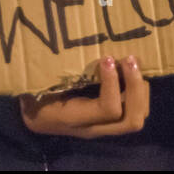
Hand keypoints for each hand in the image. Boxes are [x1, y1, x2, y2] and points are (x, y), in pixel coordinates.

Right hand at [19, 56, 149, 137]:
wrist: (33, 118)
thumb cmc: (35, 96)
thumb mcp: (40, 85)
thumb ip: (57, 72)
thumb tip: (69, 45)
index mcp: (75, 119)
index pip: (108, 109)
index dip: (112, 82)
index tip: (106, 58)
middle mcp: (94, 128)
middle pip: (131, 120)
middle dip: (136, 87)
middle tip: (129, 59)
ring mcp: (103, 127)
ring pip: (137, 118)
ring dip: (140, 89)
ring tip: (131, 63)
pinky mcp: (109, 121)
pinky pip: (134, 112)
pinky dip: (138, 91)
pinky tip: (129, 72)